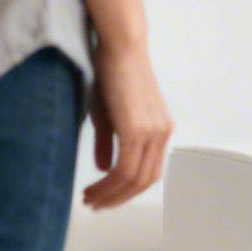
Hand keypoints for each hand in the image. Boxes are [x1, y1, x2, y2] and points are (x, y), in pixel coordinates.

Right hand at [83, 44, 172, 209]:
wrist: (120, 45)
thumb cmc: (111, 73)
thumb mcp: (109, 114)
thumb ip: (110, 143)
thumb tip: (105, 169)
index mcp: (160, 130)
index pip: (148, 172)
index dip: (127, 190)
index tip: (105, 197)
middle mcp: (162, 134)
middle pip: (144, 182)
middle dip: (118, 198)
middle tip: (95, 205)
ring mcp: (153, 133)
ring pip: (134, 180)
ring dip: (110, 195)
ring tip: (89, 200)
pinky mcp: (138, 130)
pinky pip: (125, 169)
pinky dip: (109, 185)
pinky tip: (93, 189)